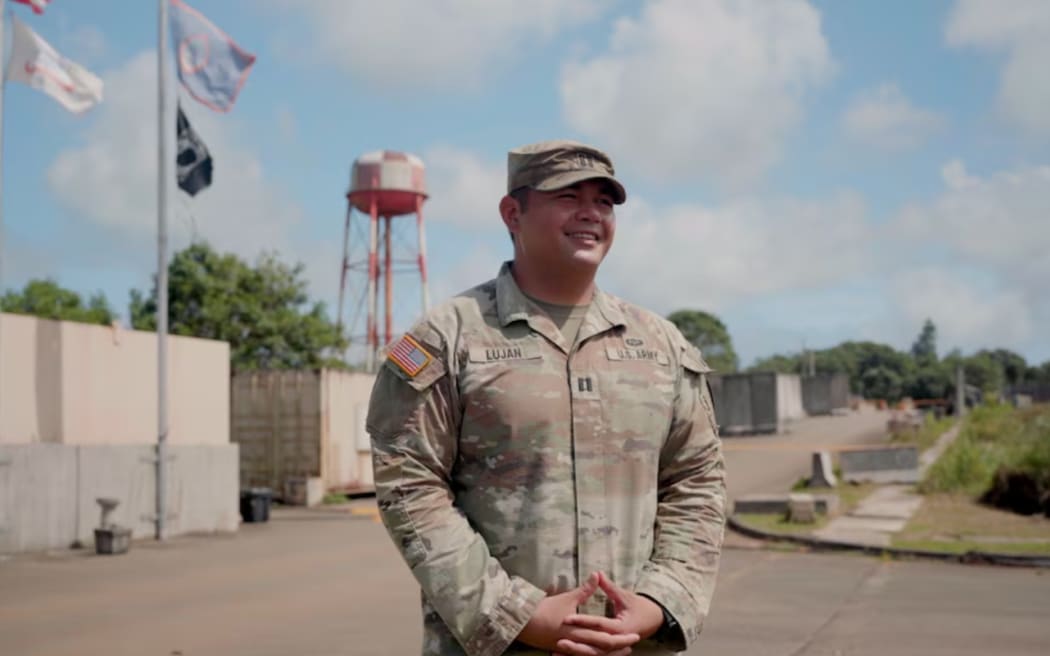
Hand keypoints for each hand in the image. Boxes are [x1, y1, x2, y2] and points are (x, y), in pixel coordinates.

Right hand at [518, 572, 640, 654]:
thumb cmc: (545, 610)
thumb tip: (597, 574)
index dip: (621, 638)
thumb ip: (584, 589)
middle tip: (631, 646)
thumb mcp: (567, 598)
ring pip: (591, 654)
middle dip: (617, 648)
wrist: (523, 622)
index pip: (606, 637)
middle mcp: (576, 642)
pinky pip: (579, 655)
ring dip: (606, 653)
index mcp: (580, 630)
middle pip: (602, 649)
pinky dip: (589, 654)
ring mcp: (569, 648)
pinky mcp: (561, 650)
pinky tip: (595, 653)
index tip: (634, 636)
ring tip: (618, 651)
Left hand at [558, 571, 664, 651]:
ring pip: (593, 654)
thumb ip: (609, 587)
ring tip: (558, 652)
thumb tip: (597, 573)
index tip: (566, 618)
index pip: (598, 624)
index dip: (582, 621)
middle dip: (577, 643)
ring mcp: (614, 649)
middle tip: (559, 640)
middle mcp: (618, 641)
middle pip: (595, 645)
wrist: (655, 621)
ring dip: (576, 654)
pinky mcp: (610, 652)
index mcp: (621, 628)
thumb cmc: (640, 607)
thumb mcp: (625, 596)